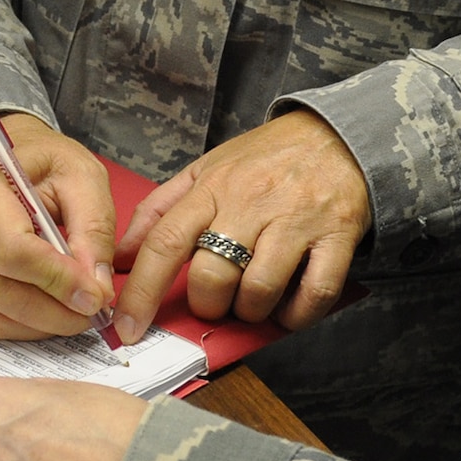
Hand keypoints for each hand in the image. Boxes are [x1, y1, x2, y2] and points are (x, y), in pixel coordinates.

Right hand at [0, 115, 116, 340]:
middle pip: (1, 286)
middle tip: (93, 314)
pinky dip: (22, 324)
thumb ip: (94, 227)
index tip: (95, 297)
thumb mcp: (83, 174)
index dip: (56, 279)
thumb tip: (97, 285)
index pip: (14, 249)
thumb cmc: (46, 161)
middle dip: (53, 310)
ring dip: (40, 323)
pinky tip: (51, 315)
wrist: (7, 155)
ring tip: (77, 316)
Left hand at [112, 110, 370, 341]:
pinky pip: (314, 294)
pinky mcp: (337, 235)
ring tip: (255, 299)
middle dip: (208, 305)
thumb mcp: (208, 169)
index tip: (128, 326)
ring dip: (251, 311)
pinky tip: (289, 307)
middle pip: (211, 277)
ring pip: (259, 291)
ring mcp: (297, 219)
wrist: (339, 134)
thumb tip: (120, 256)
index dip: (142, 292)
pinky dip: (297, 315)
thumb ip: (161, 209)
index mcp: (214, 187)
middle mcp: (252, 201)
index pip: (165, 242)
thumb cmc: (268, 158)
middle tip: (218, 299)